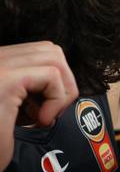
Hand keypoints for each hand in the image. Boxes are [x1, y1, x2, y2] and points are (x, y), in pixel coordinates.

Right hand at [0, 41, 78, 171]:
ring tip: (44, 118)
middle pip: (50, 50)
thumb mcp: (12, 114)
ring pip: (54, 56)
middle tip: (51, 114)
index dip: (54, 81)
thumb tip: (61, 89)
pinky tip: (40, 122)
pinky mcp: (4, 80)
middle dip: (63, 82)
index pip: (39, 53)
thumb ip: (29, 95)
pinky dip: (56, 99)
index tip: (44, 111)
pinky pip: (51, 75)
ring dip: (61, 90)